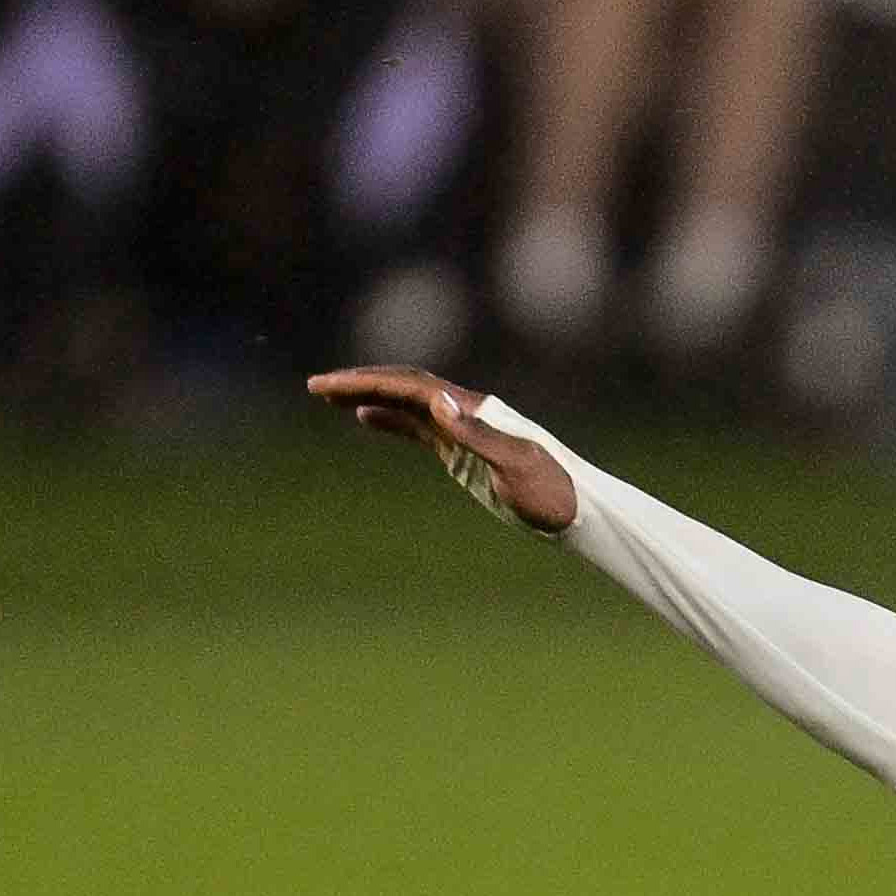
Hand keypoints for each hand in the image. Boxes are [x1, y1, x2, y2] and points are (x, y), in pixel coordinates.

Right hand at [307, 363, 575, 535]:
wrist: (580, 512)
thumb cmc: (552, 494)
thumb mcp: (515, 467)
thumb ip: (477, 434)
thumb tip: (438, 400)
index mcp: (473, 411)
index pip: (410, 386)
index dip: (367, 383)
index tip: (329, 387)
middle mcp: (465, 413)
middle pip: (403, 386)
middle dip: (359, 383)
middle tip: (315, 387)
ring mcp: (464, 430)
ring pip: (407, 403)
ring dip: (369, 396)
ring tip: (328, 397)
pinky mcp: (464, 452)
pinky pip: (419, 427)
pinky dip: (390, 419)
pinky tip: (366, 419)